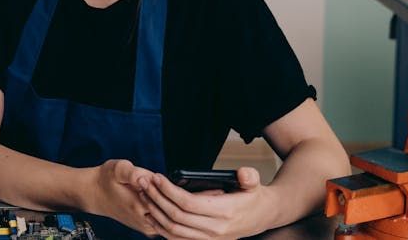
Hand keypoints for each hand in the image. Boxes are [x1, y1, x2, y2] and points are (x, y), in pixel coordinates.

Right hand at [82, 160, 162, 236]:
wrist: (96, 193)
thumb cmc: (106, 180)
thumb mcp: (118, 169)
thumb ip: (133, 173)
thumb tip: (145, 178)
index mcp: (137, 205)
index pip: (166, 196)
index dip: (164, 185)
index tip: (154, 177)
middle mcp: (143, 220)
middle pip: (170, 207)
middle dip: (167, 193)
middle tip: (155, 182)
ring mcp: (147, 226)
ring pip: (169, 216)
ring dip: (166, 202)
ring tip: (153, 190)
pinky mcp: (148, 228)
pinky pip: (165, 221)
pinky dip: (164, 209)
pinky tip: (155, 198)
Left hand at [138, 167, 274, 238]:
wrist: (263, 216)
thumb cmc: (253, 197)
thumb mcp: (254, 183)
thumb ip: (249, 176)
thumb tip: (244, 174)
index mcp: (225, 212)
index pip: (188, 203)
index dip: (169, 190)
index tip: (157, 177)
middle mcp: (215, 229)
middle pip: (176, 216)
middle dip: (157, 198)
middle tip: (145, 183)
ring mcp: (209, 238)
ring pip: (173, 230)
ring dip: (155, 212)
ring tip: (144, 194)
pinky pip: (177, 239)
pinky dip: (161, 228)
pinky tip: (151, 214)